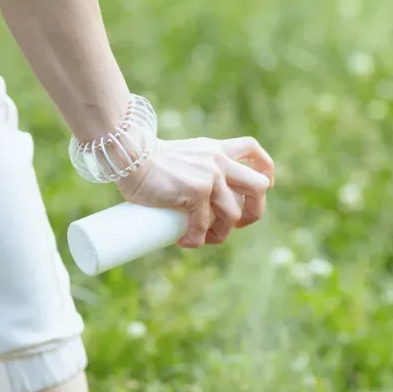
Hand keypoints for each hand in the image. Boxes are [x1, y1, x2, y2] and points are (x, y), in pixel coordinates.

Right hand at [116, 137, 275, 247]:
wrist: (127, 153)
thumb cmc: (142, 159)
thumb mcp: (178, 156)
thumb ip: (190, 169)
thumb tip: (189, 202)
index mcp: (216, 149)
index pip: (252, 150)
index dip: (265, 170)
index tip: (262, 187)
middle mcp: (218, 161)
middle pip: (258, 186)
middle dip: (255, 211)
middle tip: (236, 225)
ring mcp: (210, 176)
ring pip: (234, 213)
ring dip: (221, 233)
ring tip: (202, 239)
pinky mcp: (196, 191)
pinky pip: (204, 225)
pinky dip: (197, 240)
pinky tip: (185, 242)